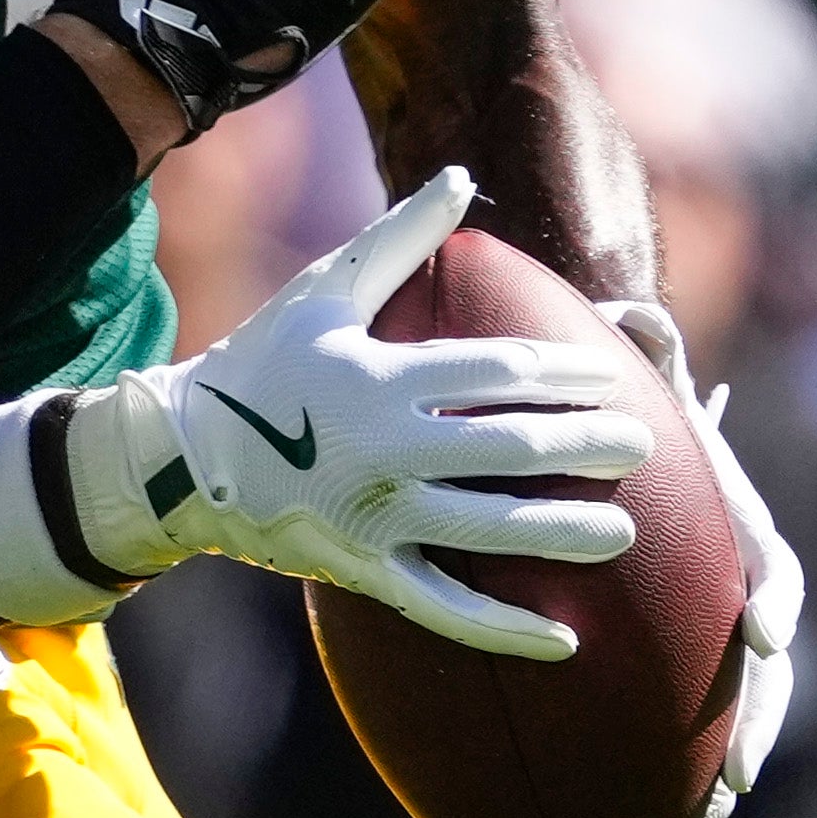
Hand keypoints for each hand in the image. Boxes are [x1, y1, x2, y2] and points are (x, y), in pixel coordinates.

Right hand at [0, 171, 651, 655]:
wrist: (176, 456)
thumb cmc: (260, 362)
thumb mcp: (324, 290)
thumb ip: (400, 237)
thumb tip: (462, 176)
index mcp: (382, 377)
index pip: (496, 371)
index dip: (564, 374)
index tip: (613, 379)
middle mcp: (383, 448)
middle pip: (507, 447)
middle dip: (583, 447)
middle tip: (640, 448)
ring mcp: (373, 515)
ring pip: (486, 530)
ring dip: (560, 533)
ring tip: (621, 533)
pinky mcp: (361, 569)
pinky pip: (443, 607)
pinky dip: (503, 630)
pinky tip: (563, 641)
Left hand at [608, 293, 801, 817]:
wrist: (639, 436)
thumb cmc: (639, 411)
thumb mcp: (646, 382)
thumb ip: (645, 349)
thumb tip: (633, 309)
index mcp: (743, 529)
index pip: (771, 571)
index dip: (771, 602)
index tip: (763, 636)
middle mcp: (741, 586)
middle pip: (764, 669)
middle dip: (755, 725)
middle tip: (733, 782)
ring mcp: (716, 628)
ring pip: (735, 708)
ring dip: (721, 764)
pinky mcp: (684, 655)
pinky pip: (685, 719)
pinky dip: (674, 768)